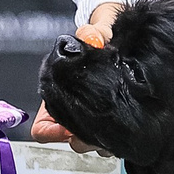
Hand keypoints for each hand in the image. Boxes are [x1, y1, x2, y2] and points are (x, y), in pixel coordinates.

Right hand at [31, 3, 120, 151]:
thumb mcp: (95, 30)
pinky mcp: (113, 118)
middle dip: (85, 140)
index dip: (52, 133)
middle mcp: (73, 108)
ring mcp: (93, 116)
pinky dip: (118, 136)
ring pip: (92, 143)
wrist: (117, 35)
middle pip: (70, 140)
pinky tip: (129, 122)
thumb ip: (93, 32)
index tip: (68, 128)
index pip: (43, 128)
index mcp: (59, 93)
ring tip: (117, 128)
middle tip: (100, 132)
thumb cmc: (100, 34)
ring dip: (103, 141)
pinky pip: (111, 139)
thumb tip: (93, 38)